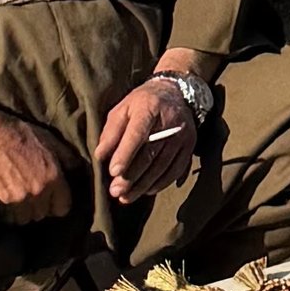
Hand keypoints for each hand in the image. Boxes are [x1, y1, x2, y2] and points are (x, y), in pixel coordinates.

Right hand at [0, 100, 73, 219]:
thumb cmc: (19, 134)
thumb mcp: (50, 139)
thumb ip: (67, 158)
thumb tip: (79, 171)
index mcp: (54, 176)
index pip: (63, 208)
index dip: (57, 203)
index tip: (51, 197)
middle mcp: (40, 191)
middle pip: (43, 214)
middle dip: (39, 206)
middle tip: (31, 191)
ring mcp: (20, 198)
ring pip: (26, 218)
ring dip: (23, 211)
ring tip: (17, 194)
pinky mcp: (3, 202)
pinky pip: (10, 217)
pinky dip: (8, 211)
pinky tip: (5, 196)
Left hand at [96, 73, 200, 205]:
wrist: (175, 93)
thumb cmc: (143, 102)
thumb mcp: (123, 108)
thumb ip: (111, 131)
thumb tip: (100, 155)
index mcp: (150, 107)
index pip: (138, 133)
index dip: (125, 154)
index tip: (113, 172)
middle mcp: (170, 121)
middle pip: (150, 154)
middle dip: (131, 176)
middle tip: (115, 191)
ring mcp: (182, 135)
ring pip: (162, 166)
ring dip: (143, 185)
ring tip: (125, 197)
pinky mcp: (189, 146)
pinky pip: (175, 170)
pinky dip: (160, 184)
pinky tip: (146, 191)